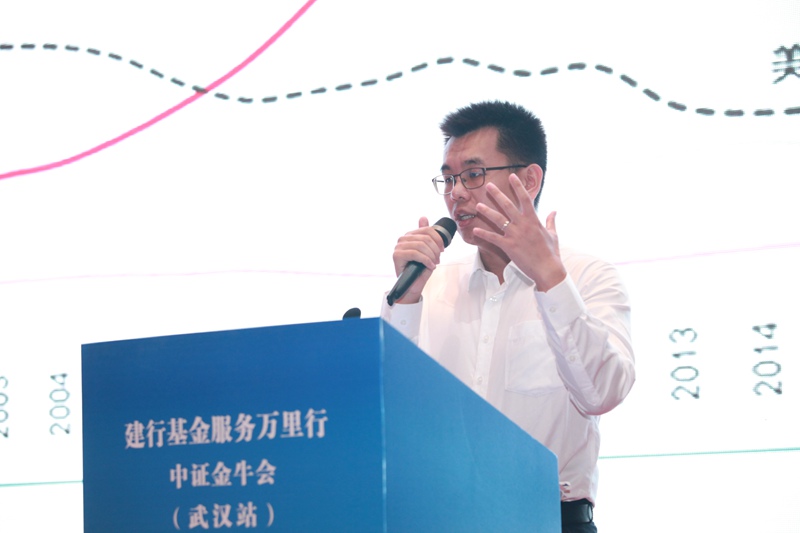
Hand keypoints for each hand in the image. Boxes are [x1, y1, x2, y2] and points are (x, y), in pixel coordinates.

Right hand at [391, 217, 444, 302]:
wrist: (412, 285)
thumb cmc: (420, 269)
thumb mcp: (427, 250)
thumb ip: (425, 235)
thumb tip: (423, 217)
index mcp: (410, 235)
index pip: (427, 230)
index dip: (438, 239)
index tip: (443, 250)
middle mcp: (403, 239)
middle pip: (425, 238)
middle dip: (435, 250)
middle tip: (438, 260)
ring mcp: (398, 247)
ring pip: (421, 246)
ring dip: (431, 256)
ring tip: (434, 263)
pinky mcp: (397, 255)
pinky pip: (415, 254)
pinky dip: (426, 260)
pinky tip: (430, 266)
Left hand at [473, 173, 565, 291]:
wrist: (547, 269)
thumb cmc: (551, 252)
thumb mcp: (553, 234)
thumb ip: (550, 221)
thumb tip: (554, 211)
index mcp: (533, 220)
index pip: (525, 198)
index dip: (518, 186)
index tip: (512, 176)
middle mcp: (523, 225)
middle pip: (508, 205)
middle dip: (497, 194)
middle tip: (488, 185)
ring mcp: (515, 235)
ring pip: (498, 220)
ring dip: (487, 211)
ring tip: (478, 205)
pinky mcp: (509, 246)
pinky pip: (493, 238)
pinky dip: (483, 234)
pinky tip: (475, 229)